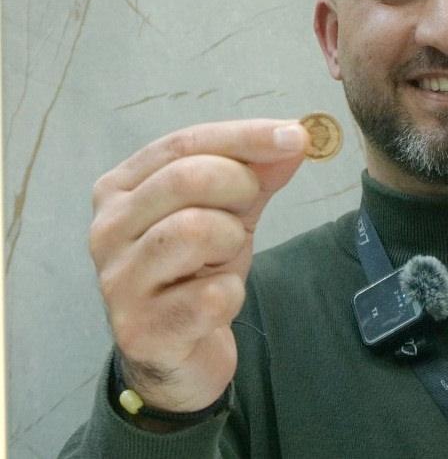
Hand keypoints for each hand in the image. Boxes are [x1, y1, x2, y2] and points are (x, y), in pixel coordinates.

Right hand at [89, 119, 307, 412]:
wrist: (178, 355)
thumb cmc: (196, 270)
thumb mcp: (229, 211)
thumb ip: (257, 172)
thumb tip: (295, 136)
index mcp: (120, 189)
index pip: (183, 144)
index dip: (244, 136)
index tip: (296, 135)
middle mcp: (107, 229)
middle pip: (185, 178)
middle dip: (239, 186)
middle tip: (249, 209)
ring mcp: (118, 281)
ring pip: (194, 230)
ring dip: (231, 240)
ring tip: (224, 259)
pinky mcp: (142, 330)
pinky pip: (212, 295)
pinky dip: (232, 294)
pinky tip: (218, 302)